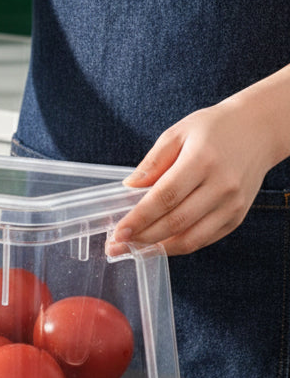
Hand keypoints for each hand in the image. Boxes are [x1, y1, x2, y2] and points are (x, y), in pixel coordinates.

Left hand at [106, 98, 277, 256]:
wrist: (258, 130)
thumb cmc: (214, 129)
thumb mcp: (177, 134)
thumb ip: (152, 162)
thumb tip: (129, 187)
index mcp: (202, 161)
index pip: (164, 197)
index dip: (139, 218)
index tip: (119, 230)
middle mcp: (221, 187)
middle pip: (176, 221)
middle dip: (143, 237)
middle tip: (118, 244)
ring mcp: (232, 205)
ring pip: (191, 238)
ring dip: (159, 248)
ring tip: (134, 249)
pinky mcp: (237, 217)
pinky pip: (204, 240)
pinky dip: (179, 246)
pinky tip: (159, 244)